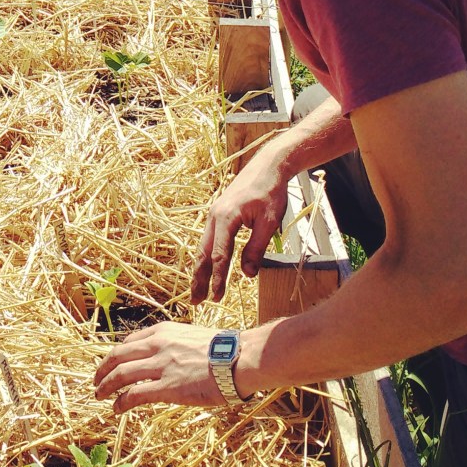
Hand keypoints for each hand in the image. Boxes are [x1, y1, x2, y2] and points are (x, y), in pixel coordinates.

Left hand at [93, 322, 225, 412]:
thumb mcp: (191, 336)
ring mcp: (161, 366)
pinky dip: (121, 402)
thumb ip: (174, 344)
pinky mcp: (167, 387)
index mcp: (164, 332)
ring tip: (100, 395)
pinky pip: (134, 394)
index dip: (116, 354)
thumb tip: (168, 358)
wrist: (239, 358)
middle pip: (118, 355)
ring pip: (121, 374)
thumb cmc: (223, 350)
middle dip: (103, 369)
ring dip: (106, 385)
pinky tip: (116, 408)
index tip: (111, 364)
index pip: (130, 341)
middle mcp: (157, 345)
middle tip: (96, 380)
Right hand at [190, 142, 289, 304]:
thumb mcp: (268, 222)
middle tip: (195, 301)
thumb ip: (256, 248)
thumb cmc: (270, 192)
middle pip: (203, 252)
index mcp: (225, 217)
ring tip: (197, 290)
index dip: (217, 278)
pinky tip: (205, 268)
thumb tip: (247, 274)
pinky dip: (204, 256)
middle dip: (199, 278)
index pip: (219, 255)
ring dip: (199, 269)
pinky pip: (208, 239)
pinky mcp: (218, 214)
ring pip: (202, 246)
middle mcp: (214, 216)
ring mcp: (214, 214)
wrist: (268, 165)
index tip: (217, 297)